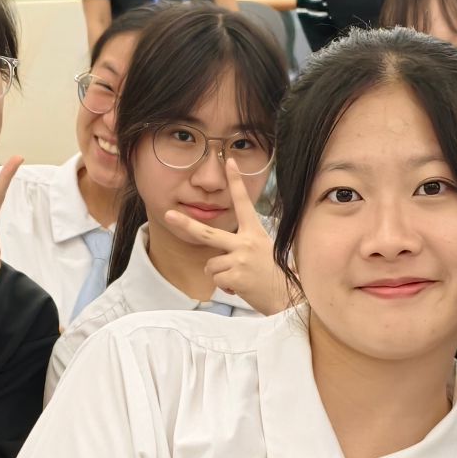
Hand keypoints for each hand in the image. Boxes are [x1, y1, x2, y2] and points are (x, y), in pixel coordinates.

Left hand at [154, 160, 293, 314]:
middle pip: (207, 233)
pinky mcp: (235, 275)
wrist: (287, 297)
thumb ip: (240, 245)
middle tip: (168, 215)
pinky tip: (241, 286)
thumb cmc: (273, 274)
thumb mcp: (261, 250)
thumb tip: (215, 258)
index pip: (243, 203)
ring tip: (241, 277)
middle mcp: (246, 242)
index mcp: (254, 232)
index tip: (229, 161)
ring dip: (220, 274)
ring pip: (211, 264)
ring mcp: (240, 258)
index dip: (236, 181)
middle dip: (186, 224)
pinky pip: (216, 279)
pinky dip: (226, 286)